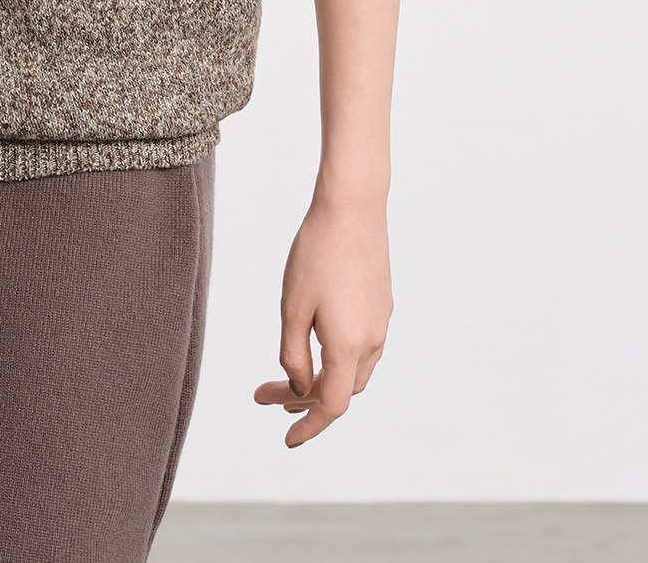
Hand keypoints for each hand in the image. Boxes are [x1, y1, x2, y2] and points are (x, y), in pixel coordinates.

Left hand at [253, 193, 392, 446]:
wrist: (353, 207)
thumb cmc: (316, 253)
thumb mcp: (292, 307)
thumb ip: (293, 354)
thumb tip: (298, 387)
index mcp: (349, 346)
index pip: (330, 405)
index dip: (308, 425)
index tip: (286, 439)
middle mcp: (372, 340)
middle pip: (341, 389)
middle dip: (304, 399)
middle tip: (265, 395)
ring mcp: (381, 321)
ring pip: (353, 369)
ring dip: (322, 378)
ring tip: (287, 374)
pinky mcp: (382, 304)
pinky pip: (361, 346)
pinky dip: (336, 357)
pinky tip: (315, 341)